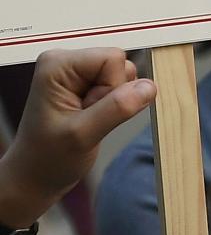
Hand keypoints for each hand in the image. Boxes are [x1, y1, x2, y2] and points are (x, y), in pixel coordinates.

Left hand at [0, 49, 154, 224]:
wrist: (37, 176)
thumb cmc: (48, 158)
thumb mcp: (82, 136)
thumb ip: (116, 109)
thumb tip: (149, 87)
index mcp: (57, 65)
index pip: (112, 58)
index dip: (112, 88)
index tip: (89, 111)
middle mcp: (67, 62)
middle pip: (120, 64)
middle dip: (114, 95)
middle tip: (88, 118)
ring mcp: (78, 73)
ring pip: (125, 75)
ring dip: (115, 103)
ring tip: (88, 120)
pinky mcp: (88, 84)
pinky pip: (122, 86)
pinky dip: (115, 106)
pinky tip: (93, 118)